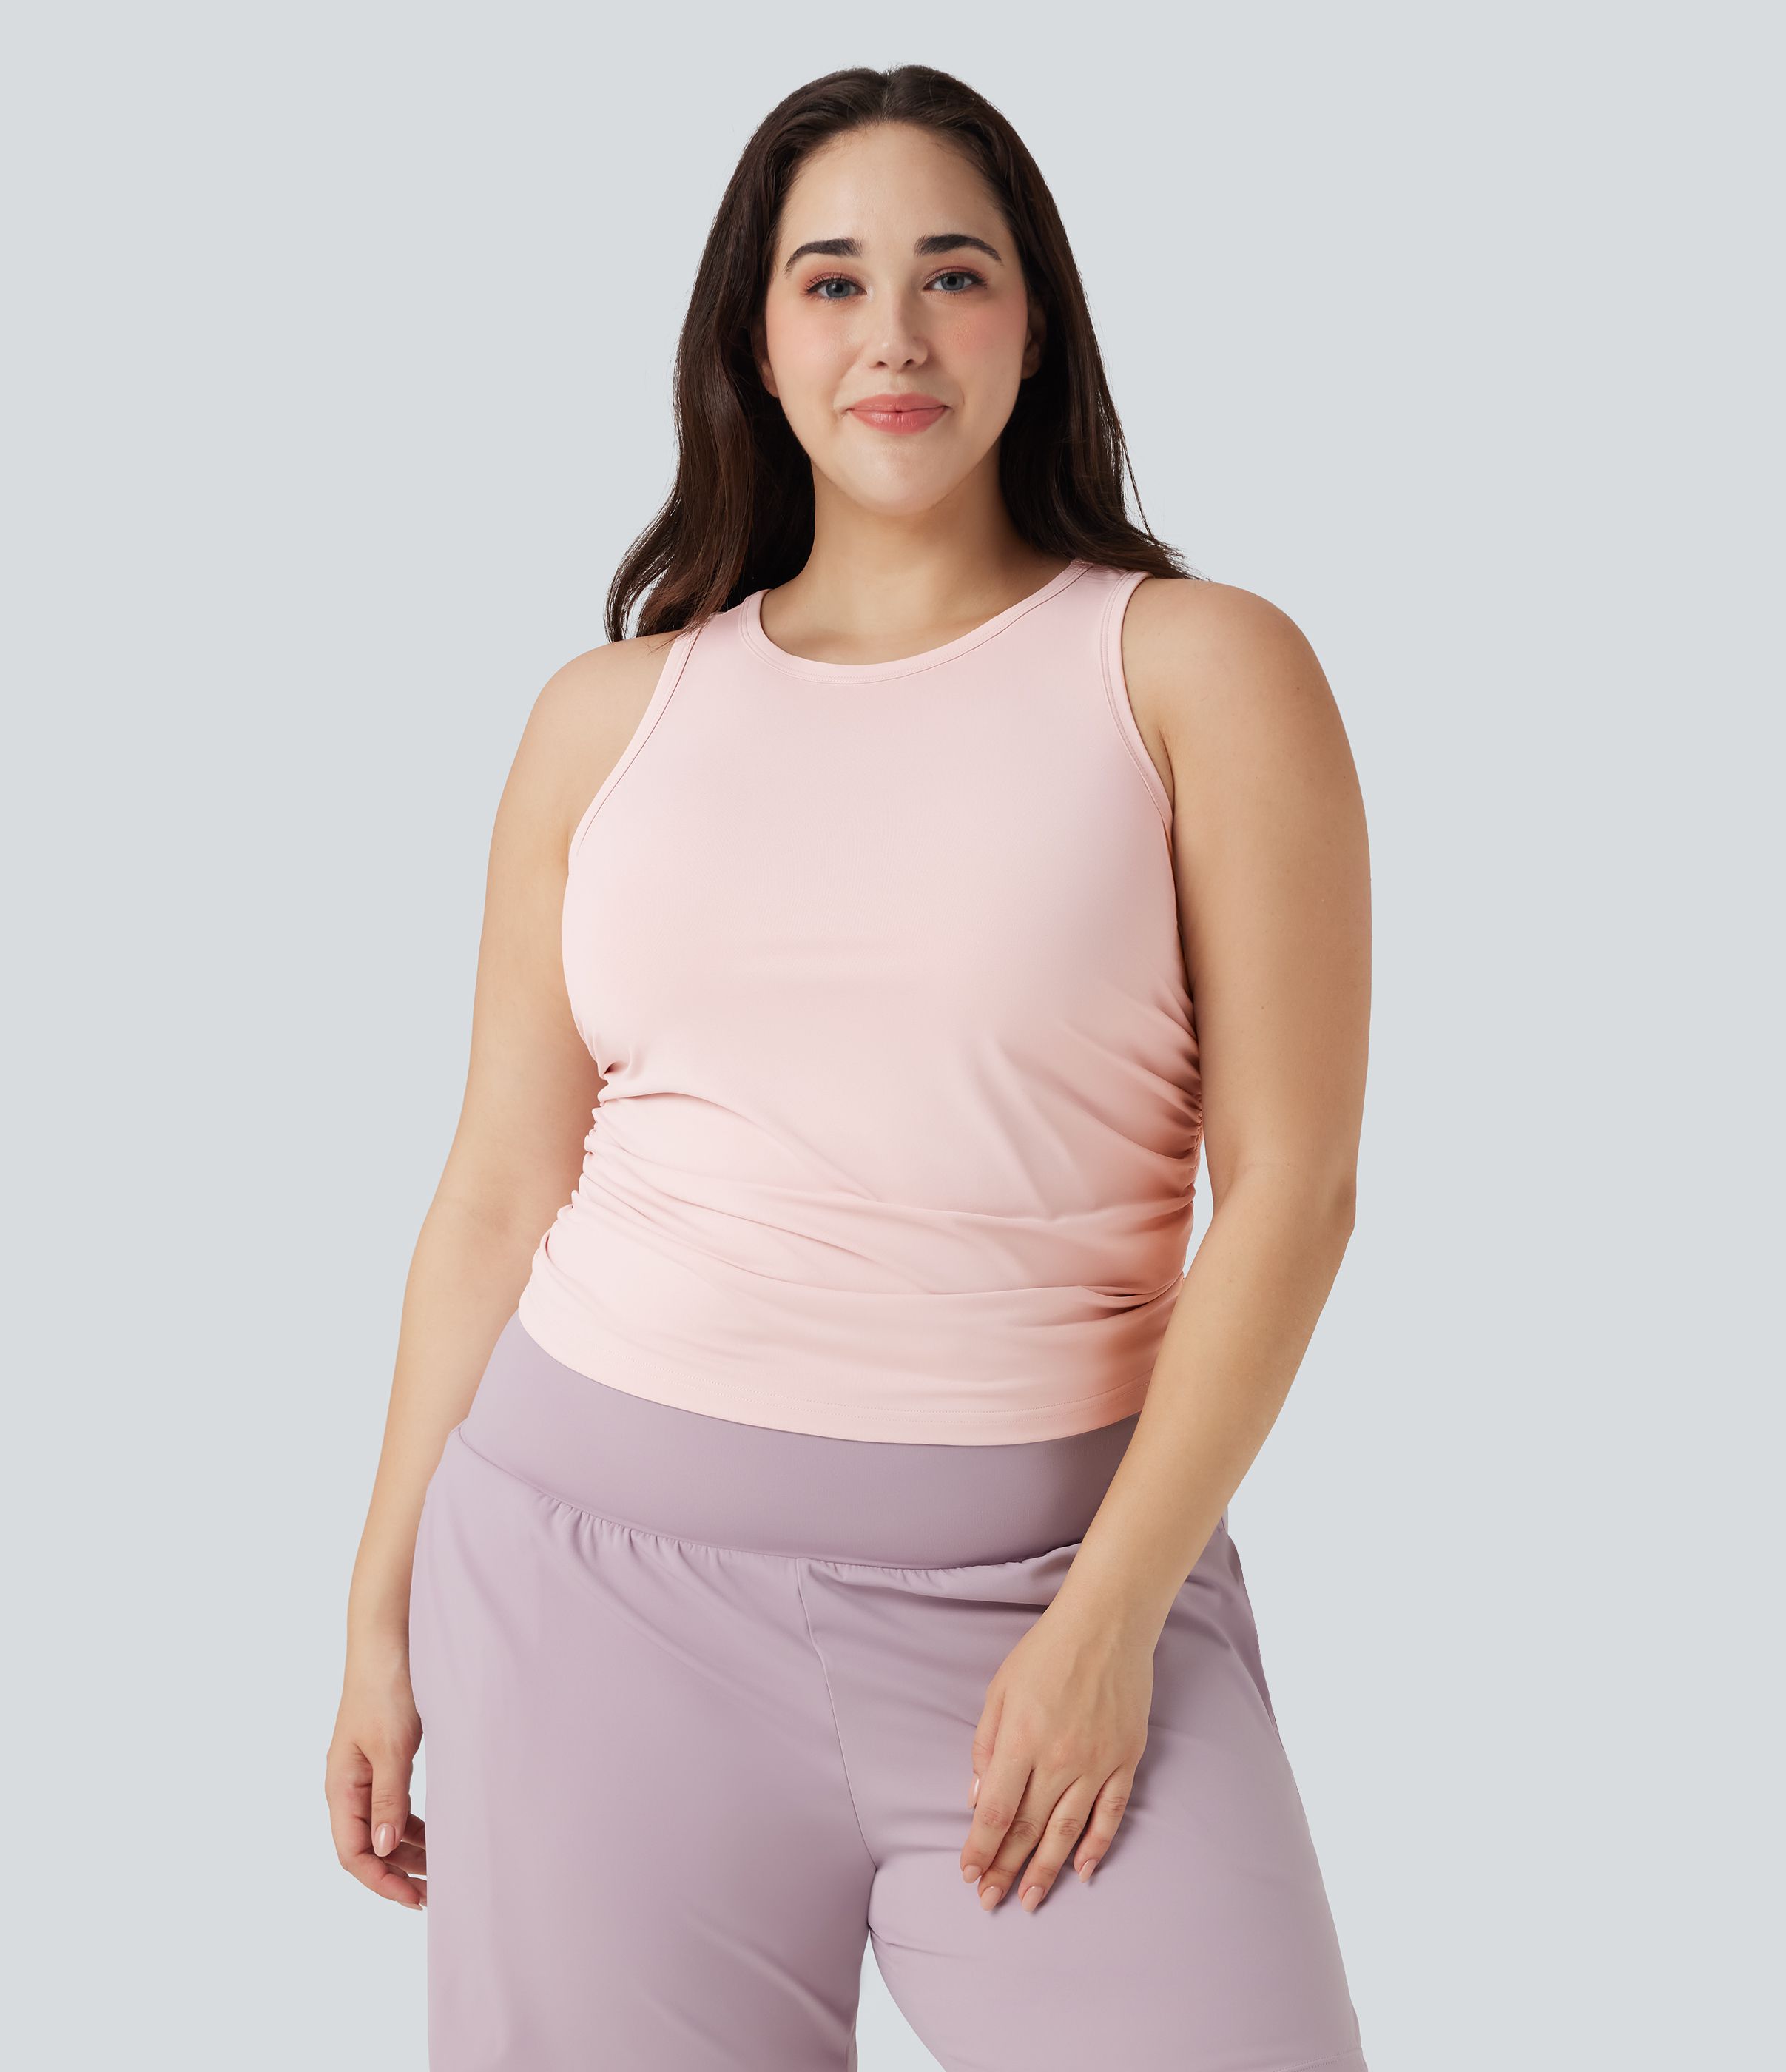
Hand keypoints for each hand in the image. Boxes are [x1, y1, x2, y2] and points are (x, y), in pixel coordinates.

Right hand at [326, 1641, 427, 1909]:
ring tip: (441, 1867)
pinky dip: (412, 1824)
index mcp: (341, 1787)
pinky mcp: (382, 1760)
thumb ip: (387, 1800)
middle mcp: (348, 1785)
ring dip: (407, 1850)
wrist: (388, 1642)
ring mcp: (364, 1773)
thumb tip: (381, 1851)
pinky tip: (435, 1833)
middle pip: (367, 1847)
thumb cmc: (386, 1689)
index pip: (353, 1853)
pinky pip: (392, 1805)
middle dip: (397, 1872)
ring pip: (382, 1828)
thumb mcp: (392, 1748)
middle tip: (435, 1891)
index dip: (381, 1881)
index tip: (414, 1898)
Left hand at [958, 1595, 1153, 1912]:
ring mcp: (1097, 1762)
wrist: (1107, 1624)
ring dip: (1047, 1870)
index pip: (997, 1812)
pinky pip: (1110, 1813)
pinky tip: (1082, 1871)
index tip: (968, 1874)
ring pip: (1068, 1831)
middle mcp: (1059, 1758)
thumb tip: (979, 1799)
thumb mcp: (999, 1690)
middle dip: (1006, 1869)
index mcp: (1022, 1740)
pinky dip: (1097, 1845)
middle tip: (990, 1902)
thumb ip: (986, 1746)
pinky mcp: (1126, 1759)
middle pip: (1029, 1829)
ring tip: (1030, 1899)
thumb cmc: (1046, 1652)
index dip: (981, 1848)